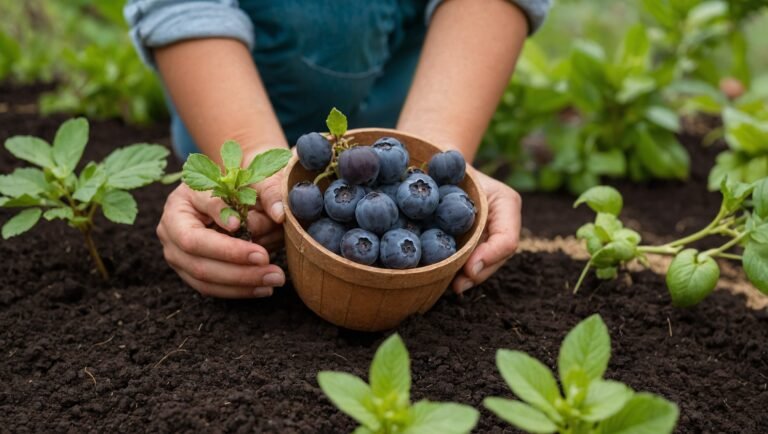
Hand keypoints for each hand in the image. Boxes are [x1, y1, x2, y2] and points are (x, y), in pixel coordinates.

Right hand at [156, 170, 287, 298]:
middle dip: (239, 270)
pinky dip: (238, 290)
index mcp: (177, 207)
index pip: (196, 236)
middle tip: (273, 270)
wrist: (225, 185)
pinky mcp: (188, 270)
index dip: (226, 248)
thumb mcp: (246, 176)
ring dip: (241, 284)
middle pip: (200, 263)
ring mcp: (176, 254)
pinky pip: (210, 288)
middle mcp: (170, 232)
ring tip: (274, 280)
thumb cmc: (234, 178)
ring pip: (204, 279)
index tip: (260, 252)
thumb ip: (264, 190)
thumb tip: (279, 214)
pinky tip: (263, 288)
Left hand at [451, 170, 520, 293]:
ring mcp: (493, 234)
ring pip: (487, 265)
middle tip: (457, 286)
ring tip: (450, 286)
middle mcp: (505, 221)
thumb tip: (456, 237)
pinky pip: (473, 263)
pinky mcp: (477, 244)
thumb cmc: (448, 166)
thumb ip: (456, 201)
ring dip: (469, 279)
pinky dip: (460, 275)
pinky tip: (445, 282)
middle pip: (499, 258)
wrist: (440, 165)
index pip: (508, 240)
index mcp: (506, 203)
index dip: (490, 257)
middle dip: (478, 274)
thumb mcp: (453, 174)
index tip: (468, 269)